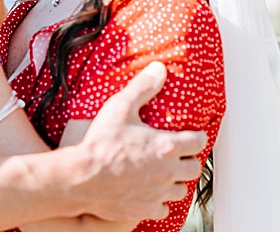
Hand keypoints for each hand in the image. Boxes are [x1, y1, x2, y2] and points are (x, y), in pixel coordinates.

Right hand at [67, 62, 207, 224]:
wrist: (81, 178)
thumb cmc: (101, 144)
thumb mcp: (120, 107)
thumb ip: (143, 87)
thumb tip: (159, 69)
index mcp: (166, 146)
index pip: (198, 141)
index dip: (196, 137)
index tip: (191, 135)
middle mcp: (167, 171)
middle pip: (193, 168)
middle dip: (188, 160)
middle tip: (177, 155)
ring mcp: (157, 193)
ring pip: (180, 190)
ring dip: (175, 181)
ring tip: (165, 174)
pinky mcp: (144, 209)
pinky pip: (163, 209)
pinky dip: (159, 202)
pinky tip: (150, 193)